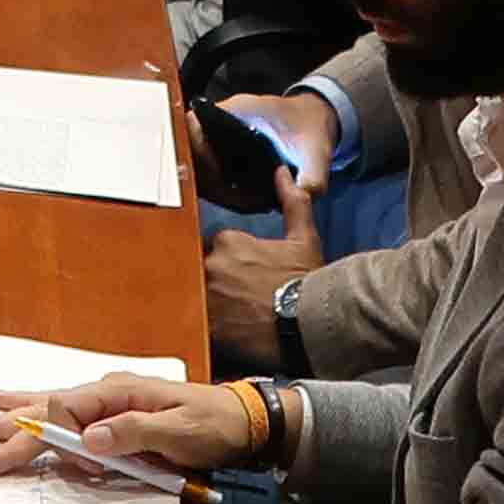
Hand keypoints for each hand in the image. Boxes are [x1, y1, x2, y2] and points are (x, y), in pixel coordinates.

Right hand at [0, 370, 267, 478]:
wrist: (243, 420)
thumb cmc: (213, 426)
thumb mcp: (178, 432)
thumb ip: (132, 434)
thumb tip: (87, 439)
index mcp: (116, 395)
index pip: (57, 421)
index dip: (22, 441)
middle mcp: (108, 393)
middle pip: (46, 409)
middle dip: (4, 423)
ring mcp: (112, 402)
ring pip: (54, 407)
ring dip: (18, 412)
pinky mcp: (119, 415)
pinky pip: (72, 415)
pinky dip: (45, 413)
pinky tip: (30, 407)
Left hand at [200, 150, 326, 368]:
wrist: (308, 322)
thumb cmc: (307, 281)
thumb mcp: (304, 237)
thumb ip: (292, 202)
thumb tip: (283, 173)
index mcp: (228, 241)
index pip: (215, 246)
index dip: (228, 259)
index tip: (242, 271)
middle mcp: (211, 265)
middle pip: (200, 268)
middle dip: (214, 278)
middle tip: (235, 295)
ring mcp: (206, 295)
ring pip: (194, 293)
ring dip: (206, 300)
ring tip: (229, 314)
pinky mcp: (207, 325)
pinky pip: (196, 321)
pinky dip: (206, 324)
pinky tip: (223, 330)